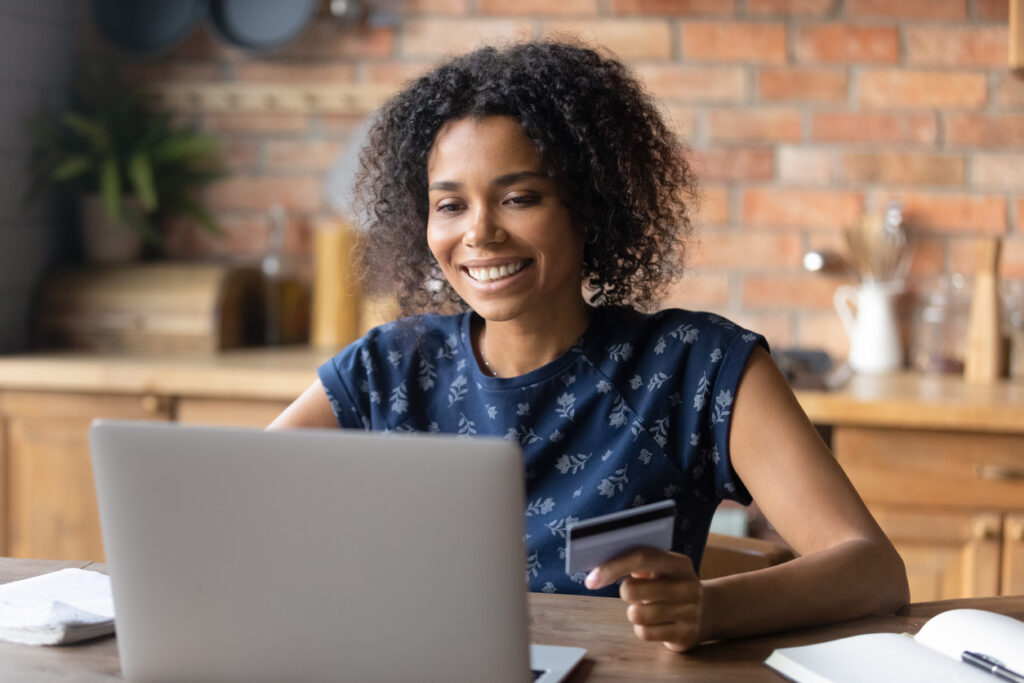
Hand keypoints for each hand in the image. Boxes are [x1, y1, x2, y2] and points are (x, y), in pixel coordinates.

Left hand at [584, 547, 703, 651]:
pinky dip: (642, 628)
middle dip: (624, 592)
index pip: (640, 557)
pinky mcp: (685, 635)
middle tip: (633, 592)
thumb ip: (637, 562)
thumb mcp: (663, 567)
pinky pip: (645, 633)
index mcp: (678, 563)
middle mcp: (687, 586)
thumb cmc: (672, 584)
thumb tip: (599, 569)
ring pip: (636, 614)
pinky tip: (654, 622)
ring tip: (647, 607)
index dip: (612, 567)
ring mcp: (689, 612)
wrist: (710, 610)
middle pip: (632, 589)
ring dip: (634, 612)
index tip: (591, 579)